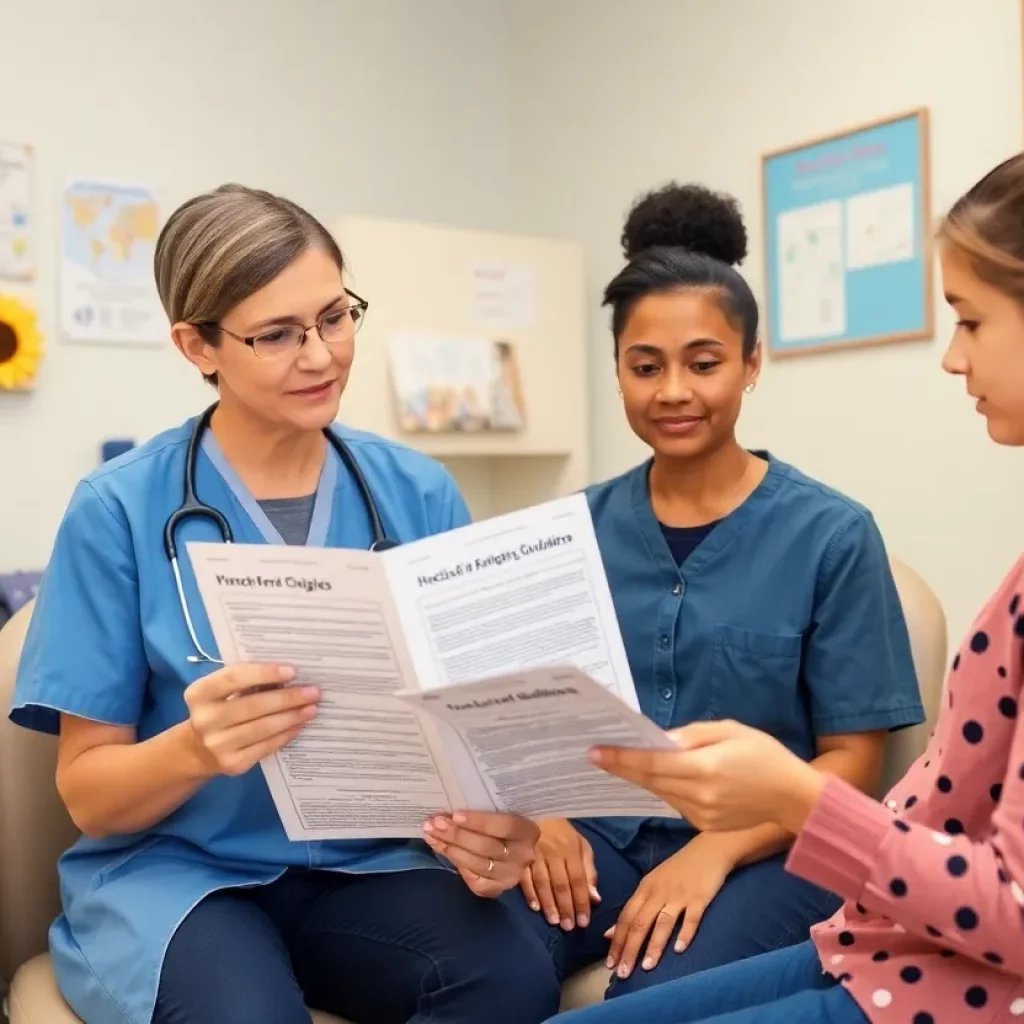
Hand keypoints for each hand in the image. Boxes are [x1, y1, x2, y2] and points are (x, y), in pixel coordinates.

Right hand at [182, 663, 319, 777]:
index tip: (292, 671)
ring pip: (262, 728)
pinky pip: (266, 746)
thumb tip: (290, 677)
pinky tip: (299, 725)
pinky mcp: (232, 764)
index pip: (233, 678)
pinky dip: (286, 734)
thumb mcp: (224, 692)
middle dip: (287, 698)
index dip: (264, 673)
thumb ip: (248, 681)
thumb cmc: (220, 709)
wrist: (199, 750)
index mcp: (200, 693)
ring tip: (312, 708)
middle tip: (313, 692)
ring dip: (291, 717)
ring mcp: (217, 744)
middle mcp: (205, 720)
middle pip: (252, 706)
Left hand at [422, 811, 538, 897]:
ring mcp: (510, 876)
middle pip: (486, 847)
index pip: (504, 826)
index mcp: (528, 831)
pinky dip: (455, 862)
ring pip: (477, 863)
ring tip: (431, 834)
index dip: (479, 821)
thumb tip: (453, 808)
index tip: (454, 814)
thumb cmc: (505, 823)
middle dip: (456, 835)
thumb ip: (487, 809)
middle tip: (434, 823)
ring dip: (450, 848)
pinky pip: (473, 879)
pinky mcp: (497, 889)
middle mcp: (523, 856)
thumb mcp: (504, 812)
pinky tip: (440, 849)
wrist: (516, 848)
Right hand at [520, 818, 599, 929]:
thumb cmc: (560, 831)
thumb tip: (595, 898)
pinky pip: (524, 876)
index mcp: (571, 849)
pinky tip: (534, 908)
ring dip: (549, 903)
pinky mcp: (519, 855)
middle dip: (566, 907)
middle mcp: (553, 852)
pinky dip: (529, 892)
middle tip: (569, 927)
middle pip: (561, 883)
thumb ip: (589, 870)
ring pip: (543, 882)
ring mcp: (535, 853)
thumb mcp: (580, 844)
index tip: (584, 922)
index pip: (578, 879)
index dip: (582, 901)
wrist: (533, 809)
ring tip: (554, 921)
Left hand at [591, 720, 823, 834]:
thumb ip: (692, 735)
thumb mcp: (730, 730)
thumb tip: (659, 740)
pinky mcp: (704, 825)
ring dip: (641, 778)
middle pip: (650, 781)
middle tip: (596, 754)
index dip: (621, 759)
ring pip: (660, 793)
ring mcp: (702, 815)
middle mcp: (700, 796)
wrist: (794, 797)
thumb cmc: (764, 754)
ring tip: (619, 762)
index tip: (595, 753)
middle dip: (622, 768)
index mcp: (706, 769)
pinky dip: (664, 789)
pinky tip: (656, 777)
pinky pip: (675, 803)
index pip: (653, 764)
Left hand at [605, 834, 733, 977]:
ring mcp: (680, 895)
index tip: (609, 963)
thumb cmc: (677, 870)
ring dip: (654, 945)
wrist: (707, 851)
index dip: (617, 941)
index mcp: (645, 889)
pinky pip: (691, 918)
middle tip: (622, 973)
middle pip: (640, 923)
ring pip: (663, 922)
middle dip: (630, 949)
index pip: (626, 917)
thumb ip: (633, 909)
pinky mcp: (700, 898)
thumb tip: (609, 933)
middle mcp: (659, 892)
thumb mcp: (651, 885)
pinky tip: (679, 950)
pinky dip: (685, 933)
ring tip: (646, 967)